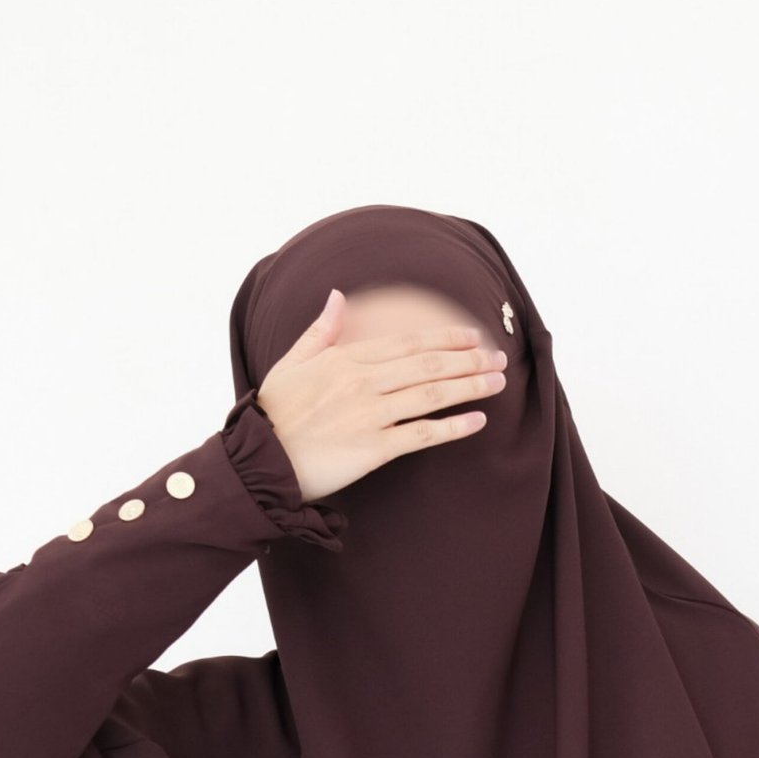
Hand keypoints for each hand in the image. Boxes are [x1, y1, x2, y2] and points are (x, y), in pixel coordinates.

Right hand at [255, 288, 508, 504]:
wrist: (260, 461)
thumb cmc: (274, 413)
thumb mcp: (292, 362)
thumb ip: (320, 330)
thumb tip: (338, 296)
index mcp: (346, 359)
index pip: (407, 342)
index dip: (445, 337)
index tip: (472, 335)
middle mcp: (363, 383)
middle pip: (428, 364)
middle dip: (468, 359)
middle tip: (498, 357)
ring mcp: (371, 415)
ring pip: (431, 394)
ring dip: (470, 386)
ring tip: (498, 381)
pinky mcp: (374, 449)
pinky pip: (422, 435)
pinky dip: (453, 427)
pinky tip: (477, 420)